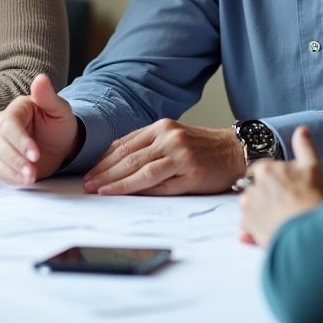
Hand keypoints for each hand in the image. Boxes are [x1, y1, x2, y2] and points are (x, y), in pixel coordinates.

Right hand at [0, 74, 81, 184]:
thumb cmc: (59, 124)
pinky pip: (0, 171)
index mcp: (15, 109)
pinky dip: (12, 178)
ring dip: (14, 170)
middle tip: (33, 171)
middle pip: (1, 143)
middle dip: (17, 159)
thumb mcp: (60, 109)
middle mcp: (2, 126)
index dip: (20, 140)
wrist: (61, 144)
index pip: (10, 125)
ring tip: (32, 177)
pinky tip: (25, 180)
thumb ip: (48, 96)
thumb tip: (41, 78)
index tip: (34, 154)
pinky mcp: (1, 160)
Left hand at [82, 120, 244, 195]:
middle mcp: (169, 137)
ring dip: (118, 182)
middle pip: (129, 157)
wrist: (235, 151)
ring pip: (142, 170)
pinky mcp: (192, 173)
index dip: (104, 159)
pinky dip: (142, 190)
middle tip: (87, 184)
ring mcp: (181, 154)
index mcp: (161, 127)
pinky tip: (128, 194)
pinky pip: (162, 184)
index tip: (89, 172)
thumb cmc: (201, 148)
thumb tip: (116, 165)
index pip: (124, 144)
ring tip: (101, 190)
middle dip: (105, 172)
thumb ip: (148, 148)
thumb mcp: (173, 139)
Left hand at [238, 126, 322, 244]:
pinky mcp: (248, 227)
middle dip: (267, 198)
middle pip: (256, 189)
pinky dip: (255, 230)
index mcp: (264, 168)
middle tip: (288, 208)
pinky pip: (247, 228)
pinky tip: (273, 231)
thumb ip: (304, 146)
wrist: (314, 235)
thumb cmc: (315, 200)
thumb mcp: (313, 168)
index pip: (263, 171)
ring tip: (282, 221)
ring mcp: (248, 207)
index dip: (277, 181)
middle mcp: (251, 186)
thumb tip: (301, 129)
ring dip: (261, 213)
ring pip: (251, 208)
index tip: (289, 190)